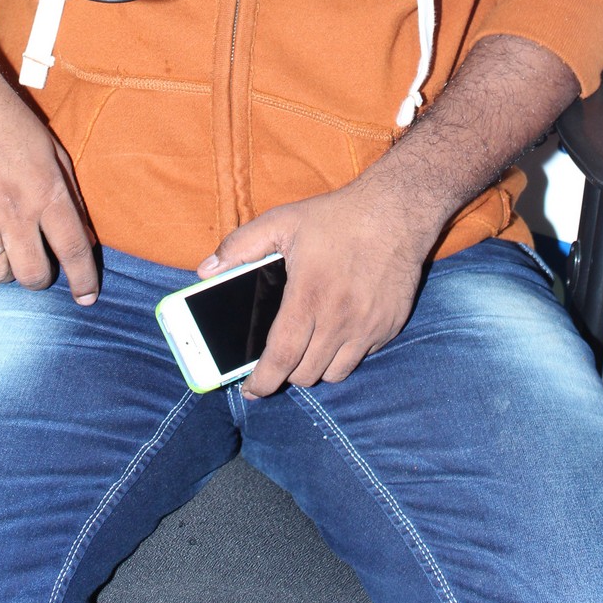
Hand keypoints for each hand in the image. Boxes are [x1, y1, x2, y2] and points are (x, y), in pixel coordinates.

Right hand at [0, 60, 97, 299]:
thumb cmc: (9, 121)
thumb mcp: (53, 152)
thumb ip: (70, 197)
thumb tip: (86, 238)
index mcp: (44, 191)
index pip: (72, 249)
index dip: (84, 279)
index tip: (88, 297)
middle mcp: (11, 210)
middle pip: (33, 273)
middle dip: (42, 279)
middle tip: (40, 268)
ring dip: (8, 273)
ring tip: (8, 255)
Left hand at [197, 172, 433, 395]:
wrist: (396, 212)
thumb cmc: (335, 217)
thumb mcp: (282, 221)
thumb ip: (240, 246)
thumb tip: (206, 271)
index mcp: (308, 296)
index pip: (281, 357)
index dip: (262, 381)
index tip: (251, 390)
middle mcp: (340, 318)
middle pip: (306, 374)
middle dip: (287, 372)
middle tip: (279, 358)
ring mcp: (367, 327)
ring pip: (334, 373)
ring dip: (315, 367)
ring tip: (307, 347)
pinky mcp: (388, 328)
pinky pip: (361, 358)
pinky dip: (344, 354)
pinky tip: (337, 331)